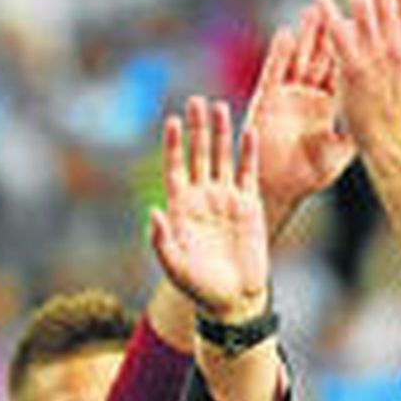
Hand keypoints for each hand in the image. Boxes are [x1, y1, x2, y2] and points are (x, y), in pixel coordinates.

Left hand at [149, 97, 267, 323]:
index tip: (173, 121)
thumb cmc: (199, 287)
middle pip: (198, 155)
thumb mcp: (174, 266)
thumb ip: (161, 240)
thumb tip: (151, 213)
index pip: (175, 168)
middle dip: (197, 130)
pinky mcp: (248, 206)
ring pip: (222, 159)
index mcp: (180, 209)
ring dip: (221, 134)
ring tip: (218, 107)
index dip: (173, 145)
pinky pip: (248, 174)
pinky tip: (248, 132)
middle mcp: (202, 199)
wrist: (233, 299)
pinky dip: (248, 154)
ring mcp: (225, 200)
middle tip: (196, 101)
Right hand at [245, 4, 354, 234]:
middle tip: (341, 2)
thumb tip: (381, 111)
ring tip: (314, 7)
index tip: (364, 18)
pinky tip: (285, 35)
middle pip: (320, 55)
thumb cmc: (307, 176)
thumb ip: (357, 127)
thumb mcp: (339, 150)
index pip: (341, 67)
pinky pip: (274, 75)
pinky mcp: (267, 104)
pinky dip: (280, 55)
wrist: (279, 191)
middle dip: (330, 28)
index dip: (351, 44)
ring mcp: (286, 97)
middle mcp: (306, 96)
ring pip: (298, 59)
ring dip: (306, 34)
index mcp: (326, 104)